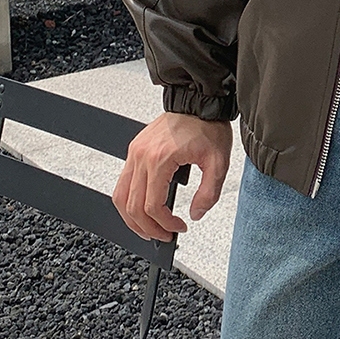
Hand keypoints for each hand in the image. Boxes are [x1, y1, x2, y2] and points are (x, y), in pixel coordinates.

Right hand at [111, 111, 232, 241]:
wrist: (199, 102)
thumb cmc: (208, 126)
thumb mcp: (219, 162)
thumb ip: (209, 192)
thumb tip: (196, 214)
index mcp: (160, 159)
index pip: (152, 206)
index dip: (165, 224)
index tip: (179, 228)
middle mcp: (142, 156)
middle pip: (132, 207)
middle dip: (148, 228)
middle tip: (164, 236)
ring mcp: (135, 152)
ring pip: (120, 196)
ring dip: (132, 218)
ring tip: (150, 229)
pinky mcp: (135, 149)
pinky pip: (123, 182)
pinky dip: (129, 200)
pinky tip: (143, 208)